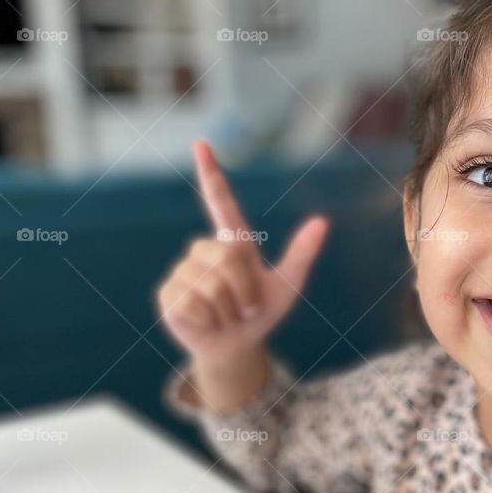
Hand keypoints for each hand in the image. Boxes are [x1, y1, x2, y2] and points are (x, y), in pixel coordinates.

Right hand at [156, 139, 329, 366]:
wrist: (236, 347)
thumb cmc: (260, 314)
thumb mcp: (288, 285)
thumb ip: (302, 254)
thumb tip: (323, 221)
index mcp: (232, 243)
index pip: (221, 202)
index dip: (211, 174)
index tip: (201, 145)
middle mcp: (204, 251)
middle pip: (228, 259)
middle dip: (244, 291)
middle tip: (244, 307)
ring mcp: (182, 272)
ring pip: (212, 285)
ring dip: (229, 309)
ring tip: (225, 316)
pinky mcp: (168, 295)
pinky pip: (194, 302)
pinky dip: (209, 320)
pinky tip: (205, 323)